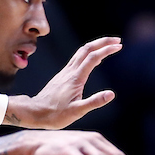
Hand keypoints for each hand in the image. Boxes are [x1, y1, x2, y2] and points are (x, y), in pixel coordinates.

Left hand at [7, 37, 121, 129]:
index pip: (93, 58)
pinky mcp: (63, 75)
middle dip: (103, 42)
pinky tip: (94, 59)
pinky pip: (77, 59)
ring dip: (96, 46)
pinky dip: (89, 54)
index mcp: (76, 78)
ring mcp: (65, 72)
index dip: (106, 50)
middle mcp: (70, 71)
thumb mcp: (77, 112)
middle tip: (117, 40)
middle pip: (87, 49)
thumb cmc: (55, 114)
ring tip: (109, 45)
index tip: (119, 46)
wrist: (35, 112)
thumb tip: (111, 94)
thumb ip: (94, 102)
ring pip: (81, 52)